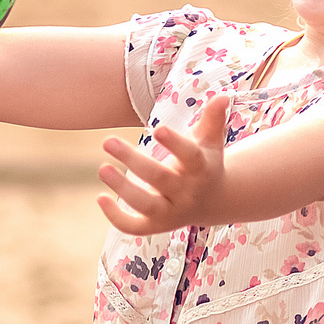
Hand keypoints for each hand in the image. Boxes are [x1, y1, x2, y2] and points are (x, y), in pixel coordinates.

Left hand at [96, 93, 230, 235]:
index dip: (175, 144)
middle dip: (133, 160)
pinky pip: (135, 227)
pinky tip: (100, 198)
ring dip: (123, 188)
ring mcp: (171, 212)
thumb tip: (222, 96)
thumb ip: (213, 118)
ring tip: (102, 168)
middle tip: (107, 140)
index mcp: (201, 169)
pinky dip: (117, 217)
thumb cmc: (205, 162)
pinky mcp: (156, 225)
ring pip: (146, 204)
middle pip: (160, 178)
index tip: (157, 129)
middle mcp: (187, 193)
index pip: (189, 157)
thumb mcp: (211, 140)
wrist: (212, 201)